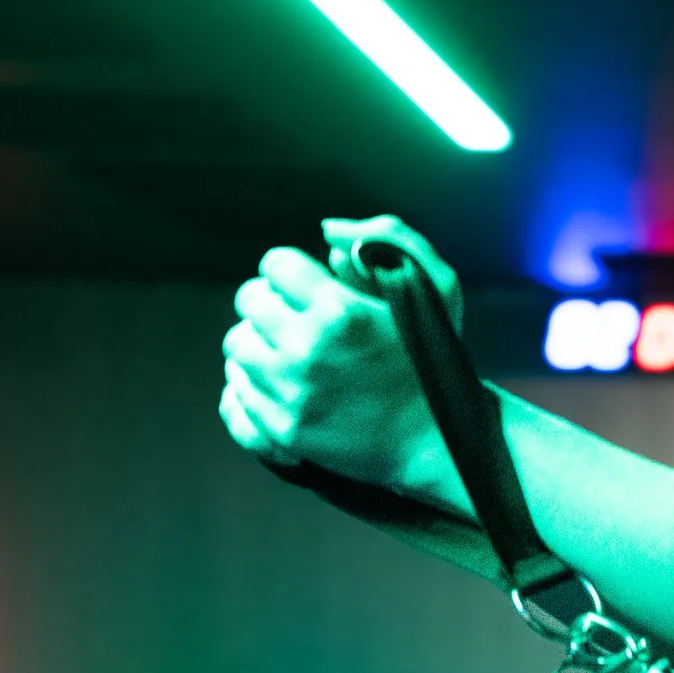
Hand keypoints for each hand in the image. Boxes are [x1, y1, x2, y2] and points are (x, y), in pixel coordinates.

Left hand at [219, 219, 462, 496]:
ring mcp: (292, 391)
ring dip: (258, 343)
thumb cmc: (437, 361)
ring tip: (285, 353)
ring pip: (237, 346)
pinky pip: (236, 394)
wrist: (438, 441)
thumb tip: (328, 230)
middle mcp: (308, 348)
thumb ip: (390, 237)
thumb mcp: (438, 286)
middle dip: (269, 304)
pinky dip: (251, 386)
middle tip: (293, 319)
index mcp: (341, 310)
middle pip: (248, 302)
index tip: (304, 287)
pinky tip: (277, 385)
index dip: (289, 271)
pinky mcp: (283, 429)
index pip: (275, 264)